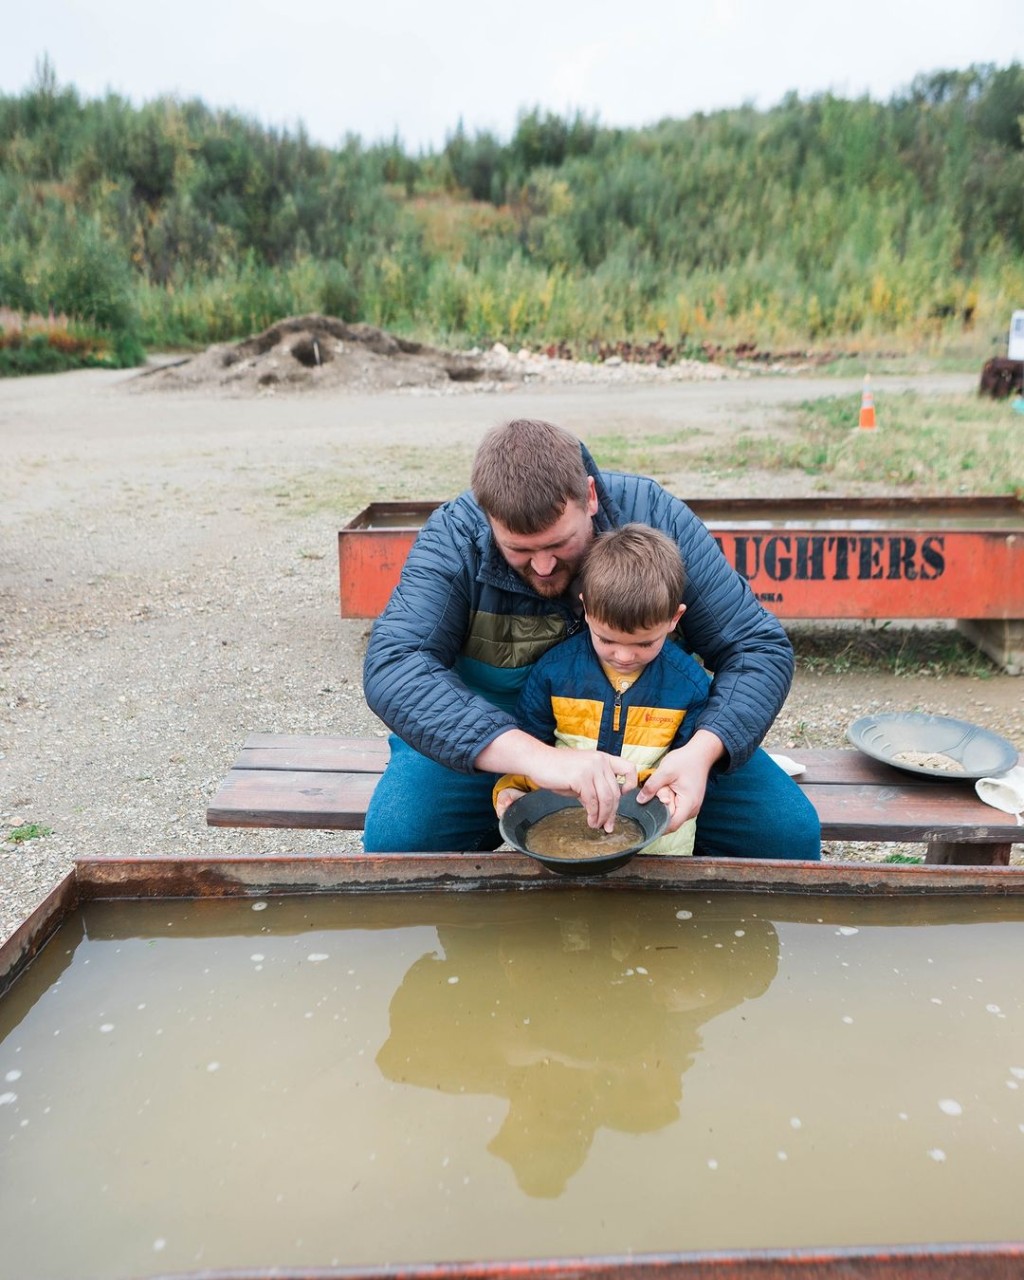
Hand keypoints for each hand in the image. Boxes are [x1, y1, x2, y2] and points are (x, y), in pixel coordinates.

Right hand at [476, 730, 636, 831]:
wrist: (538, 760)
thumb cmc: (557, 769)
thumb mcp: (581, 778)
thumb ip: (594, 789)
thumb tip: (601, 810)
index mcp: (603, 758)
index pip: (629, 768)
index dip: (631, 784)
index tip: (624, 796)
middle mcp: (600, 761)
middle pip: (615, 792)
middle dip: (612, 812)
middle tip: (608, 826)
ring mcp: (591, 768)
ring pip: (606, 798)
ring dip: (603, 816)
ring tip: (597, 825)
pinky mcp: (580, 777)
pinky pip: (592, 801)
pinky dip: (593, 814)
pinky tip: (589, 820)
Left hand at [637, 731, 725, 832]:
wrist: (700, 754)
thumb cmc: (685, 761)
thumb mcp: (665, 771)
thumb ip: (651, 786)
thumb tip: (639, 801)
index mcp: (688, 805)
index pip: (671, 826)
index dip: (656, 825)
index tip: (643, 818)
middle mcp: (692, 810)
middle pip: (670, 821)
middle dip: (659, 812)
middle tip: (654, 796)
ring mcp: (691, 807)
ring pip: (672, 815)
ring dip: (663, 806)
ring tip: (661, 790)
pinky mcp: (688, 803)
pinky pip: (675, 808)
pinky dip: (667, 802)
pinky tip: (665, 790)